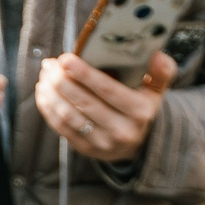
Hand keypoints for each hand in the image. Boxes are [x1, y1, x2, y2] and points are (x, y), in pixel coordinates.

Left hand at [36, 49, 172, 163]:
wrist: (140, 143)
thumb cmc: (143, 106)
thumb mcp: (157, 89)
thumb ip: (161, 71)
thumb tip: (157, 54)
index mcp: (139, 112)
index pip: (108, 90)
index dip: (84, 74)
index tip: (65, 59)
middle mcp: (122, 131)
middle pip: (84, 103)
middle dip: (62, 81)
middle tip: (50, 64)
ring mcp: (102, 143)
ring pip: (69, 116)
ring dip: (51, 94)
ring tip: (45, 75)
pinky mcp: (86, 150)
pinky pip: (61, 128)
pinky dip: (48, 108)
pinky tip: (43, 92)